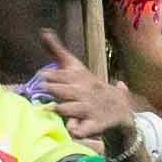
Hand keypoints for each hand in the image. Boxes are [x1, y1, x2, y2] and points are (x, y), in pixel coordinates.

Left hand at [34, 31, 142, 153]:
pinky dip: (79, 130)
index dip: (51, 76)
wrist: (120, 108)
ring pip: (73, 109)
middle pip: (65, 90)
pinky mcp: (95, 124)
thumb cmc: (89, 86)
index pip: (63, 74)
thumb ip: (58, 51)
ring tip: (53, 108)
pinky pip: (85, 129)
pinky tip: (73, 130)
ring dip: (63, 108)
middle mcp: (83, 92)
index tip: (42, 76)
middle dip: (55, 89)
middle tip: (45, 88)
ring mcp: (89, 109)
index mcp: (79, 77)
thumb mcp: (76, 67)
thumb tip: (43, 31)